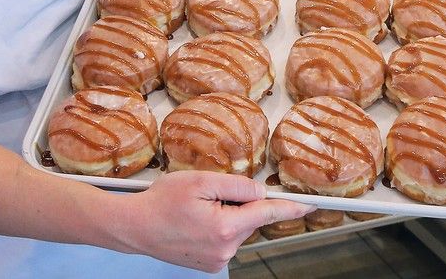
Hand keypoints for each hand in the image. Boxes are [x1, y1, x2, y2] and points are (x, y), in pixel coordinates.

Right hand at [124, 170, 314, 272]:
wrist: (135, 227)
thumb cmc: (160, 202)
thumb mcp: (199, 181)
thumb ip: (235, 184)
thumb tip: (259, 191)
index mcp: (225, 227)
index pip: (267, 212)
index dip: (291, 206)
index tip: (310, 204)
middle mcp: (226, 249)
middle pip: (248, 217)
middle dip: (235, 202)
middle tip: (206, 196)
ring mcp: (218, 260)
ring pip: (236, 228)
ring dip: (224, 215)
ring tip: (194, 210)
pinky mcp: (211, 264)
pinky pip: (225, 238)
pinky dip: (216, 226)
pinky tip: (195, 222)